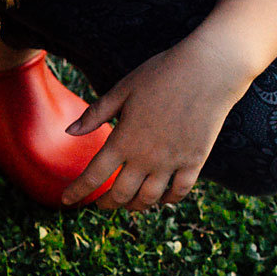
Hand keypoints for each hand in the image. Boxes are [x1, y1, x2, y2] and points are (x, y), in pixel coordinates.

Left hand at [60, 27, 260, 210]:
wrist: (210, 69)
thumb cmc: (163, 73)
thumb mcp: (123, 89)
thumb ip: (95, 114)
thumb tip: (69, 131)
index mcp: (124, 139)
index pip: (93, 176)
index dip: (77, 191)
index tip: (66, 200)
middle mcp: (146, 157)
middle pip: (120, 195)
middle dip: (106, 203)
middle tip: (100, 203)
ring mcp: (172, 162)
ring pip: (148, 199)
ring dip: (133, 206)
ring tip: (127, 203)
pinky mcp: (195, 161)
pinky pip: (179, 192)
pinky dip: (166, 200)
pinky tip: (159, 198)